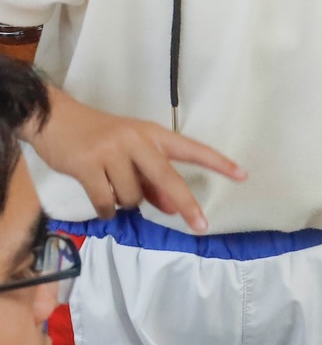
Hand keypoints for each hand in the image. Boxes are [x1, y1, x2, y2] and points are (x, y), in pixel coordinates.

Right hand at [27, 91, 244, 233]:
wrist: (55, 119)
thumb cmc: (100, 137)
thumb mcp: (131, 151)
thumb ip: (151, 179)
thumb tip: (170, 207)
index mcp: (154, 134)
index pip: (193, 149)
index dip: (218, 163)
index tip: (242, 175)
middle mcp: (137, 140)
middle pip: (168, 177)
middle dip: (186, 204)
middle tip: (201, 225)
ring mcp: (112, 151)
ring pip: (132, 195)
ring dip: (126, 204)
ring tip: (115, 194)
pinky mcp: (88, 165)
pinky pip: (105, 200)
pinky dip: (107, 211)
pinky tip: (105, 209)